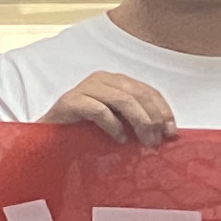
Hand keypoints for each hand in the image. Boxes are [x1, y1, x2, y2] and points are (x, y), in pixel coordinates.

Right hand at [42, 71, 178, 147]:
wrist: (49, 141)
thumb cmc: (86, 132)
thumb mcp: (119, 123)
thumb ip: (138, 120)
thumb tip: (168, 131)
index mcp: (115, 81)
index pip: (147, 90)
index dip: (163, 110)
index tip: (172, 132)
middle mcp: (101, 79)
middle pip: (137, 94)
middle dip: (152, 118)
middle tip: (157, 141)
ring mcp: (84, 88)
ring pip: (122, 100)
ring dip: (139, 122)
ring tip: (144, 141)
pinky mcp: (70, 101)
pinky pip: (100, 110)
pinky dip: (114, 126)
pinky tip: (119, 139)